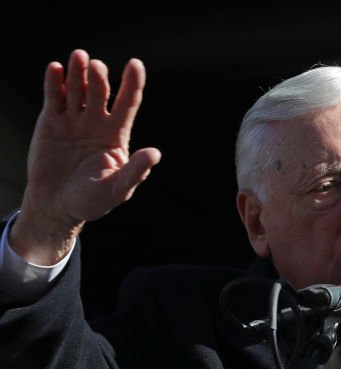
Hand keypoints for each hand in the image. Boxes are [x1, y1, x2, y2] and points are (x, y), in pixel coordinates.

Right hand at [12, 50, 160, 264]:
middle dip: (99, 78)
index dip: (132, 83)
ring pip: (77, 90)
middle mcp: (97, 122)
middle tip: (97, 66)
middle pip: (101, 92)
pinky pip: (54, 98)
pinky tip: (55, 68)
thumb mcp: (117, 189)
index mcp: (117, 135)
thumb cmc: (91, 200)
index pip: (129, 103)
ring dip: (78, 72)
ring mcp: (73, 120)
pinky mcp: (51, 121)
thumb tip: (155, 153)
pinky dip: (54, 82)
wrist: (56, 205)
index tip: (135, 64)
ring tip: (79, 57)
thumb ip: (135, 171)